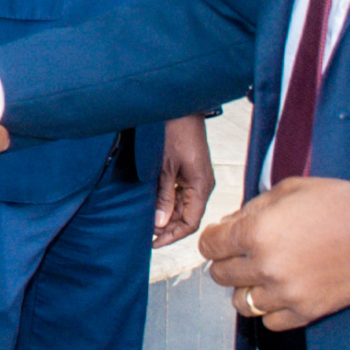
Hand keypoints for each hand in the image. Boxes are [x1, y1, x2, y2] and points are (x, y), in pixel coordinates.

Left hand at [152, 115, 216, 247]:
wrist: (179, 107)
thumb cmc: (175, 131)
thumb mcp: (164, 167)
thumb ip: (164, 196)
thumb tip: (160, 223)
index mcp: (201, 186)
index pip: (191, 222)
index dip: (173, 236)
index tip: (154, 243)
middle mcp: (202, 185)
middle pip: (188, 217)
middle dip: (168, 229)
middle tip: (147, 235)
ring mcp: (197, 179)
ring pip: (184, 207)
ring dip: (167, 217)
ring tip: (148, 224)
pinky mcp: (190, 172)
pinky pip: (181, 195)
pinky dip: (168, 203)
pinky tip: (155, 207)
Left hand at [199, 177, 349, 331]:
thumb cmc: (338, 205)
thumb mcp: (288, 190)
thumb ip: (252, 208)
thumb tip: (229, 224)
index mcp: (256, 232)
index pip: (210, 246)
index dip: (212, 240)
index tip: (219, 240)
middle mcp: (265, 266)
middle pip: (220, 275)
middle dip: (226, 263)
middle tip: (241, 255)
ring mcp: (285, 293)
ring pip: (241, 303)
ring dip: (246, 289)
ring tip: (261, 276)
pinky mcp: (305, 311)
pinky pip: (269, 322)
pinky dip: (269, 310)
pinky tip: (280, 293)